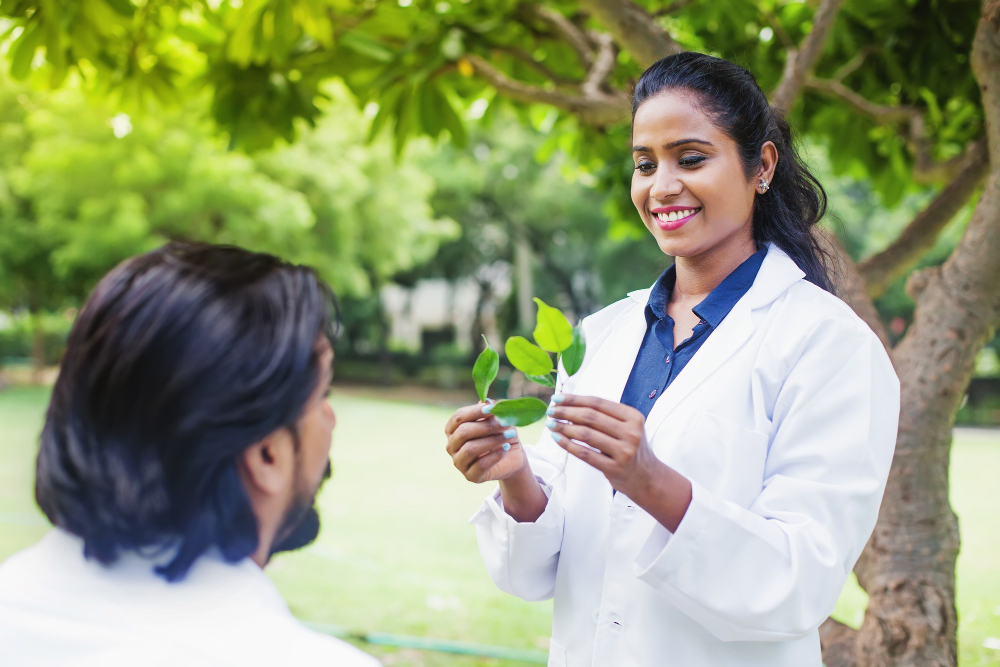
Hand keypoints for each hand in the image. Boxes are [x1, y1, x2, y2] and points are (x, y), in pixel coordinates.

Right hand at [445, 402, 525, 482]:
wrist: (512, 457)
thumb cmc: (500, 434)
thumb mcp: (497, 419)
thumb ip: (490, 411)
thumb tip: (486, 401)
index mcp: (453, 429)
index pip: (458, 417)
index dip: (475, 411)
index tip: (492, 408)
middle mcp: (451, 446)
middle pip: (463, 432)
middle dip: (486, 426)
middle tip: (505, 422)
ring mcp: (459, 462)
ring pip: (471, 449)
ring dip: (492, 440)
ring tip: (509, 435)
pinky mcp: (470, 476)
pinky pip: (481, 464)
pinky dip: (495, 455)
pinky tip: (506, 448)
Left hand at [546, 394, 692, 531]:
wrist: (647, 478)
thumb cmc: (630, 448)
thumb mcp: (626, 428)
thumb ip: (604, 417)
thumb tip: (569, 405)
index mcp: (633, 417)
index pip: (598, 403)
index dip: (575, 399)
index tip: (557, 398)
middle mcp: (631, 432)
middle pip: (590, 417)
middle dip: (566, 412)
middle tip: (550, 411)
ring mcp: (624, 451)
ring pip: (586, 435)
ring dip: (564, 428)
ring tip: (551, 424)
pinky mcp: (615, 468)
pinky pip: (586, 454)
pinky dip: (568, 445)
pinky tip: (557, 439)